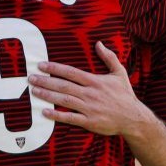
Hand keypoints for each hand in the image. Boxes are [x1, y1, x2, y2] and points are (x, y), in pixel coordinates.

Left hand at [28, 41, 148, 136]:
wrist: (133, 118)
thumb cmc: (125, 95)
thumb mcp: (119, 73)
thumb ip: (109, 57)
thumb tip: (99, 43)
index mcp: (95, 81)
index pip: (71, 72)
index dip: (55, 68)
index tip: (41, 65)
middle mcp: (90, 94)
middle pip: (63, 85)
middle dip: (45, 81)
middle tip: (31, 78)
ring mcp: (89, 108)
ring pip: (64, 100)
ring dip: (47, 96)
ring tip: (34, 91)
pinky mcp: (89, 122)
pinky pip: (70, 118)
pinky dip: (57, 115)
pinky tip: (45, 112)